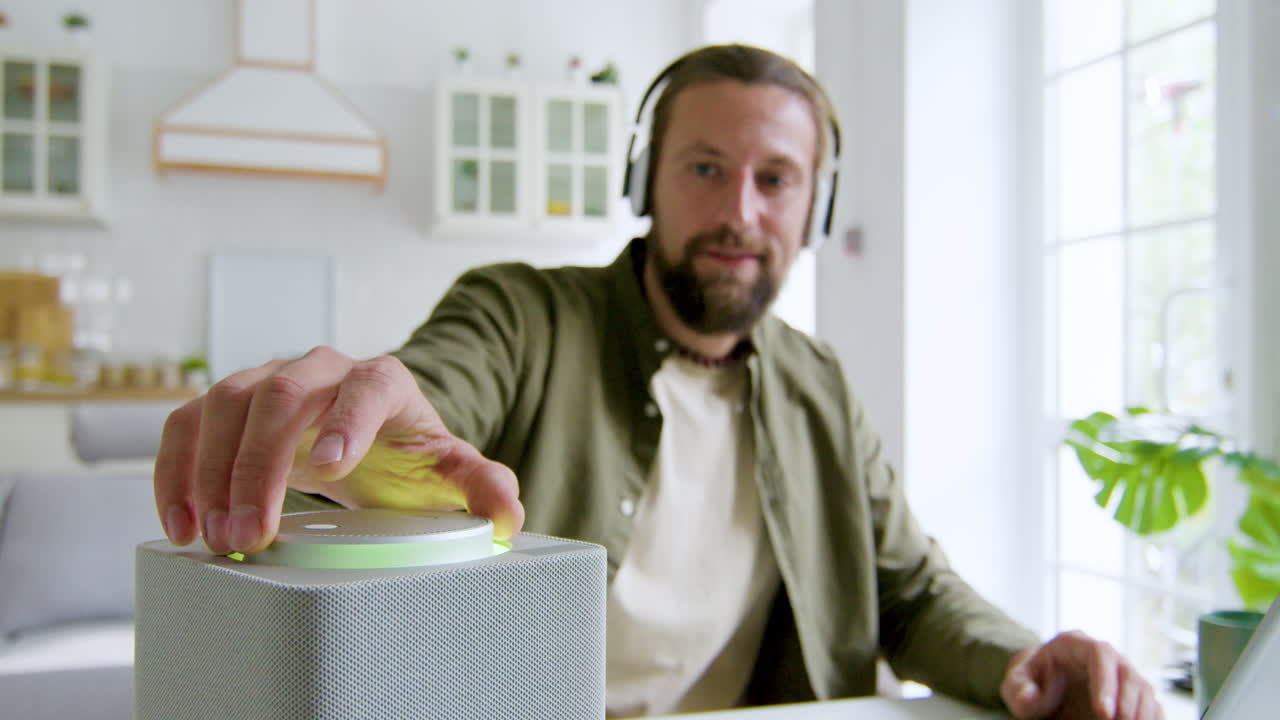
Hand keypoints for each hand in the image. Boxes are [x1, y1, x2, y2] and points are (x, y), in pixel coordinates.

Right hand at [153, 347, 523, 554]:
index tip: (329, 468)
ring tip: (216, 539)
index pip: (367, 386)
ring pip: (225, 403)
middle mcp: (322, 369)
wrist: (368, 437)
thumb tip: (508, 518)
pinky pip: (186, 424)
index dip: (347, 420)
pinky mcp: (227, 405)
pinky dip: (175, 471)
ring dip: (211, 473)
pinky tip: (181, 525)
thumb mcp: (448, 472)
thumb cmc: (407, 455)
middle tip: (251, 535)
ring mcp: (268, 380)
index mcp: (384, 381)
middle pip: (281, 395)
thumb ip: (484, 488)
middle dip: (259, 466)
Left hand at [1001, 631, 1163, 719]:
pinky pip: (1151, 704)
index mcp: (1074, 644)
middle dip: (1127, 701)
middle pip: (1128, 671)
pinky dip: (1151, 718)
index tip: (1103, 712)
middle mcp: (1104, 655)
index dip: (1106, 682)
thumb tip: (1029, 696)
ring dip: (1142, 712)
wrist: (1042, 687)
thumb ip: (1018, 689)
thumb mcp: (1015, 685)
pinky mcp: (1130, 694)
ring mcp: (1120, 674)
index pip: (1099, 653)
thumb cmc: (1030, 683)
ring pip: (1144, 687)